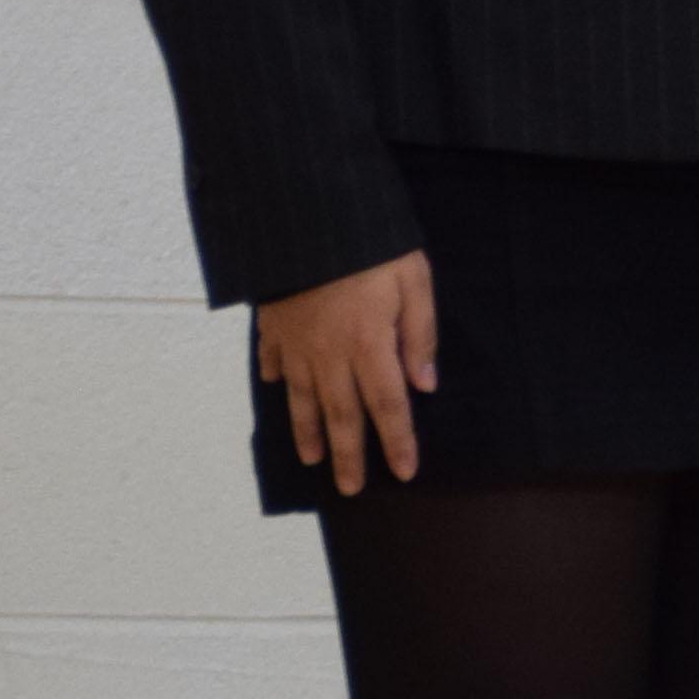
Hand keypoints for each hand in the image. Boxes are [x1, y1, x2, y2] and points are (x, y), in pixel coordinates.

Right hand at [254, 252, 437, 491]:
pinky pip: (273, 358)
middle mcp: (330, 353)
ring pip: (303, 398)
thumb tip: (425, 384)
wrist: (306, 209)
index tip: (405, 471)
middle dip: (348, 456)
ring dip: (308, 432)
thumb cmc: (370, 241)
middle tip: (351, 489)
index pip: (387, 405)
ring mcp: (296, 341)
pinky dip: (275, 378)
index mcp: (368, 343)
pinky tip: (275, 388)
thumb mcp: (413, 277)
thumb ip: (420, 333)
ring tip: (312, 460)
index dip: (397, 441)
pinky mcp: (273, 322)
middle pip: (341, 415)